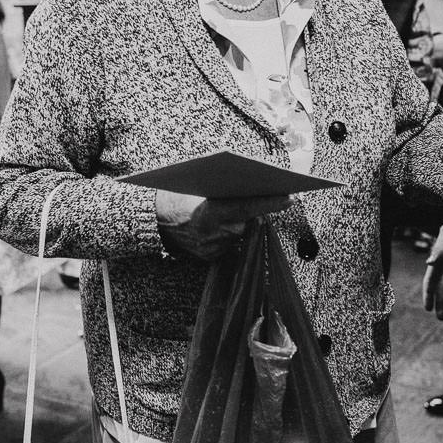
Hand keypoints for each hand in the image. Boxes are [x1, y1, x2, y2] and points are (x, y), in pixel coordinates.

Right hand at [155, 190, 292, 262]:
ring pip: (240, 232)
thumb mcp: (197, 185)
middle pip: (247, 221)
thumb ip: (223, 190)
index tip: (290, 197)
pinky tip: (215, 224)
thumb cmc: (176, 196)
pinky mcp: (211, 258)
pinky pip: (230, 243)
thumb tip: (253, 184)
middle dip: (252, 209)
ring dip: (237, 221)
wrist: (152, 221)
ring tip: (223, 209)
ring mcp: (213, 248)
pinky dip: (227, 232)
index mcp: (210, 213)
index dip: (270, 202)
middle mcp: (215, 234)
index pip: (248, 207)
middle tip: (258, 196)